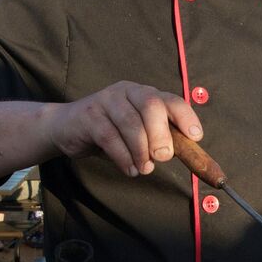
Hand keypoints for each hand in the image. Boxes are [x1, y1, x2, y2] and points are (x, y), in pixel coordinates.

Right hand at [42, 81, 202, 177]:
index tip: (195, 137)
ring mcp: (106, 100)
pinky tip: (129, 170)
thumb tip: (185, 156)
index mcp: (144, 94)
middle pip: (151, 105)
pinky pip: (109, 136)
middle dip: (161, 134)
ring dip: (141, 150)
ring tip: (145, 169)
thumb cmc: (110, 132)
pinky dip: (123, 156)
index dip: (185, 116)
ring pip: (130, 122)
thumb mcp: (138, 133)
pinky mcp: (88, 115)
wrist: (65, 128)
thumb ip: (159, 139)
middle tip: (163, 157)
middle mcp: (127, 91)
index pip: (170, 100)